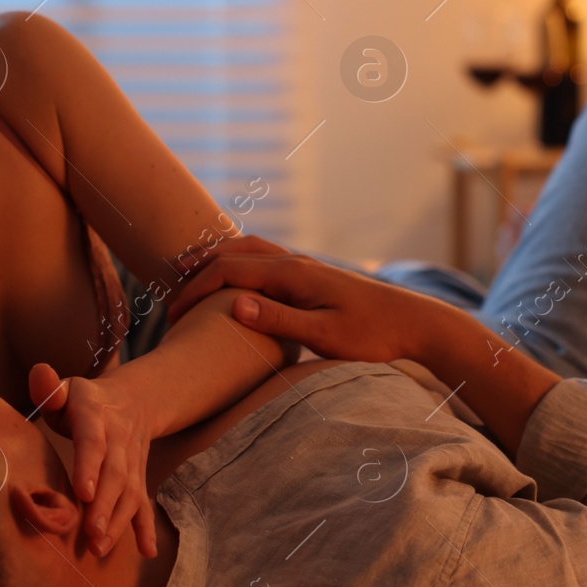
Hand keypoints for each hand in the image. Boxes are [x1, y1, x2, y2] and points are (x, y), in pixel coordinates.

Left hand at [28, 363, 157, 558]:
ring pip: (129, 493)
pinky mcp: (138, 478)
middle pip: (114, 475)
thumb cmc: (85, 400)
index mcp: (96, 416)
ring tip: (101, 547)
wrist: (134, 400)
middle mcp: (118, 441)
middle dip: (105, 505)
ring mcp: (132, 462)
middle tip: (92, 533)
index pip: (93, 442)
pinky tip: (147, 552)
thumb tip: (39, 374)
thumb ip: (49, 388)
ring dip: (119, 522)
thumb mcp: (68, 388)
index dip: (89, 466)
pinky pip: (144, 503)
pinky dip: (146, 527)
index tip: (83, 493)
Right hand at [163, 248, 434, 363]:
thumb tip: (233, 303)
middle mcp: (296, 262)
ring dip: (217, 260)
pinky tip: (235, 282)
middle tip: (169, 292)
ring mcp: (305, 267)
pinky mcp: (313, 277)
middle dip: (197, 269)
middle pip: (233, 252)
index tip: (172, 319)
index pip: (228, 273)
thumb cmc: (374, 335)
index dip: (194, 292)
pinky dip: (238, 264)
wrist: (417, 323)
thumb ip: (278, 320)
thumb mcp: (324, 335)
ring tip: (190, 277)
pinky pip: (265, 259)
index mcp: (293, 274)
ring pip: (249, 251)